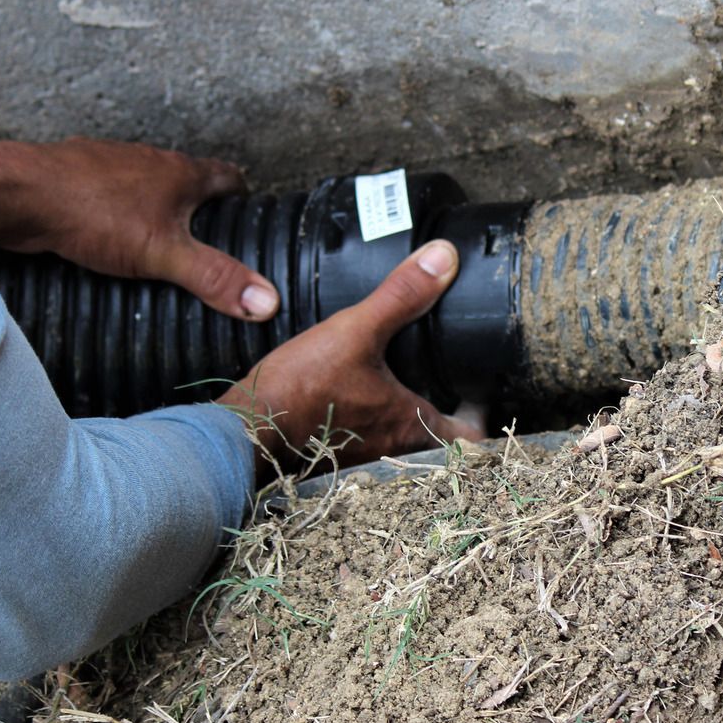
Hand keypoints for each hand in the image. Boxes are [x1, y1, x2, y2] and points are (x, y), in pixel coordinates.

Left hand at [0, 137, 279, 320]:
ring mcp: (111, 165)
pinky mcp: (77, 179)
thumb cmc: (93, 213)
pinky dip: (118, 214)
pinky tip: (108, 241)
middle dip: (199, 210)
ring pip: (146, 186)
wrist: (18, 193)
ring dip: (157, 210)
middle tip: (206, 247)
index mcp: (180, 171)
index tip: (249, 222)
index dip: (243, 199)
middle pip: (188, 181)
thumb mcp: (164, 254)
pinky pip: (110, 195)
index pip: (228, 176)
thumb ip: (215, 277)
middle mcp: (149, 160)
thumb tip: (267, 300)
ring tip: (159, 248)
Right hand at [219, 239, 484, 474]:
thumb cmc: (301, 389)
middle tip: (446, 385)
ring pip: (403, 447)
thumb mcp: (355, 332)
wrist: (242, 433)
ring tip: (403, 387)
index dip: (480, 418)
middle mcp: (395, 454)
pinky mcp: (333, 460)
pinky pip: (366, 446)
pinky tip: (356, 400)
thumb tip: (444, 259)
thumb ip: (401, 296)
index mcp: (413, 428)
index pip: (470, 439)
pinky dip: (372, 427)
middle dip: (445, 417)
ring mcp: (363, 463)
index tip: (478, 396)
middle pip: (439, 443)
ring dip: (408, 423)